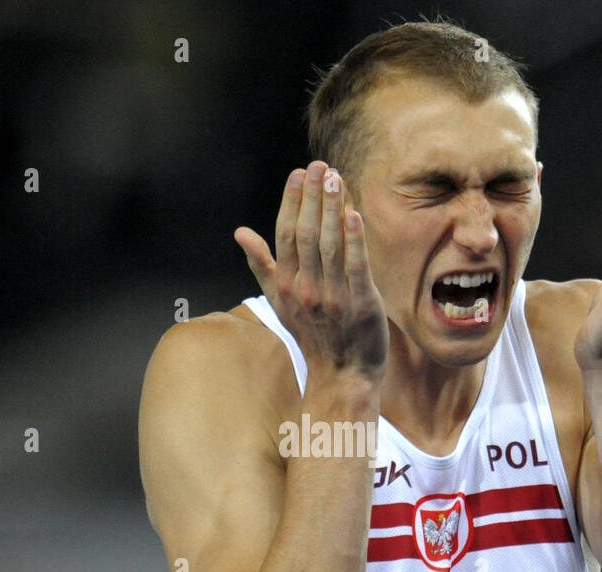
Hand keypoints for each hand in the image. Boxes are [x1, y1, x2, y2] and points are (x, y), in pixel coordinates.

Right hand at [235, 161, 388, 377]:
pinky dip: (354, 241)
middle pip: (308, 235)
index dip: (292, 202)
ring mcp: (334, 297)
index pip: (286, 235)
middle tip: (320, 166)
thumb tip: (240, 232)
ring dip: (333, 209)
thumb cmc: (313, 334)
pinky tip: (354, 214)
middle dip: (313, 198)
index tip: (298, 173)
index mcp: (286, 285)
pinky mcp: (362, 305)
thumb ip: (261, 265)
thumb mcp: (279, 301)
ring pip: (331, 246)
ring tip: (336, 178)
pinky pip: (357, 268)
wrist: (342, 375)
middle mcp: (306, 289)